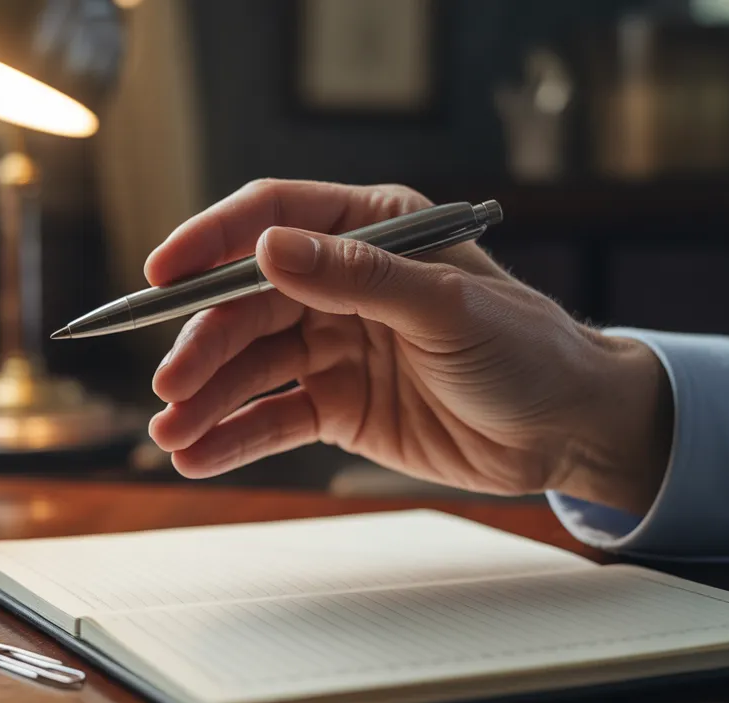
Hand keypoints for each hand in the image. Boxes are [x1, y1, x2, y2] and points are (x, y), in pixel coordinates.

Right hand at [145, 180, 671, 513]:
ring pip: (251, 367)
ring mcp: (335, 346)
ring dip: (207, 399)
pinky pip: (273, 418)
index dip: (210, 243)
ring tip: (173, 435)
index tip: (161, 274)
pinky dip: (235, 438)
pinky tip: (199, 456)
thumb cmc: (527, 350)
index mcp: (371, 231)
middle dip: (204, 346)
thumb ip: (357, 278)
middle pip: (247, 305)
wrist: (568, 433)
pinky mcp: (337, 405)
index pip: (273, 219)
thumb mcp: (446, 308)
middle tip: (172, 386)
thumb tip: (268, 248)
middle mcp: (342, 284)